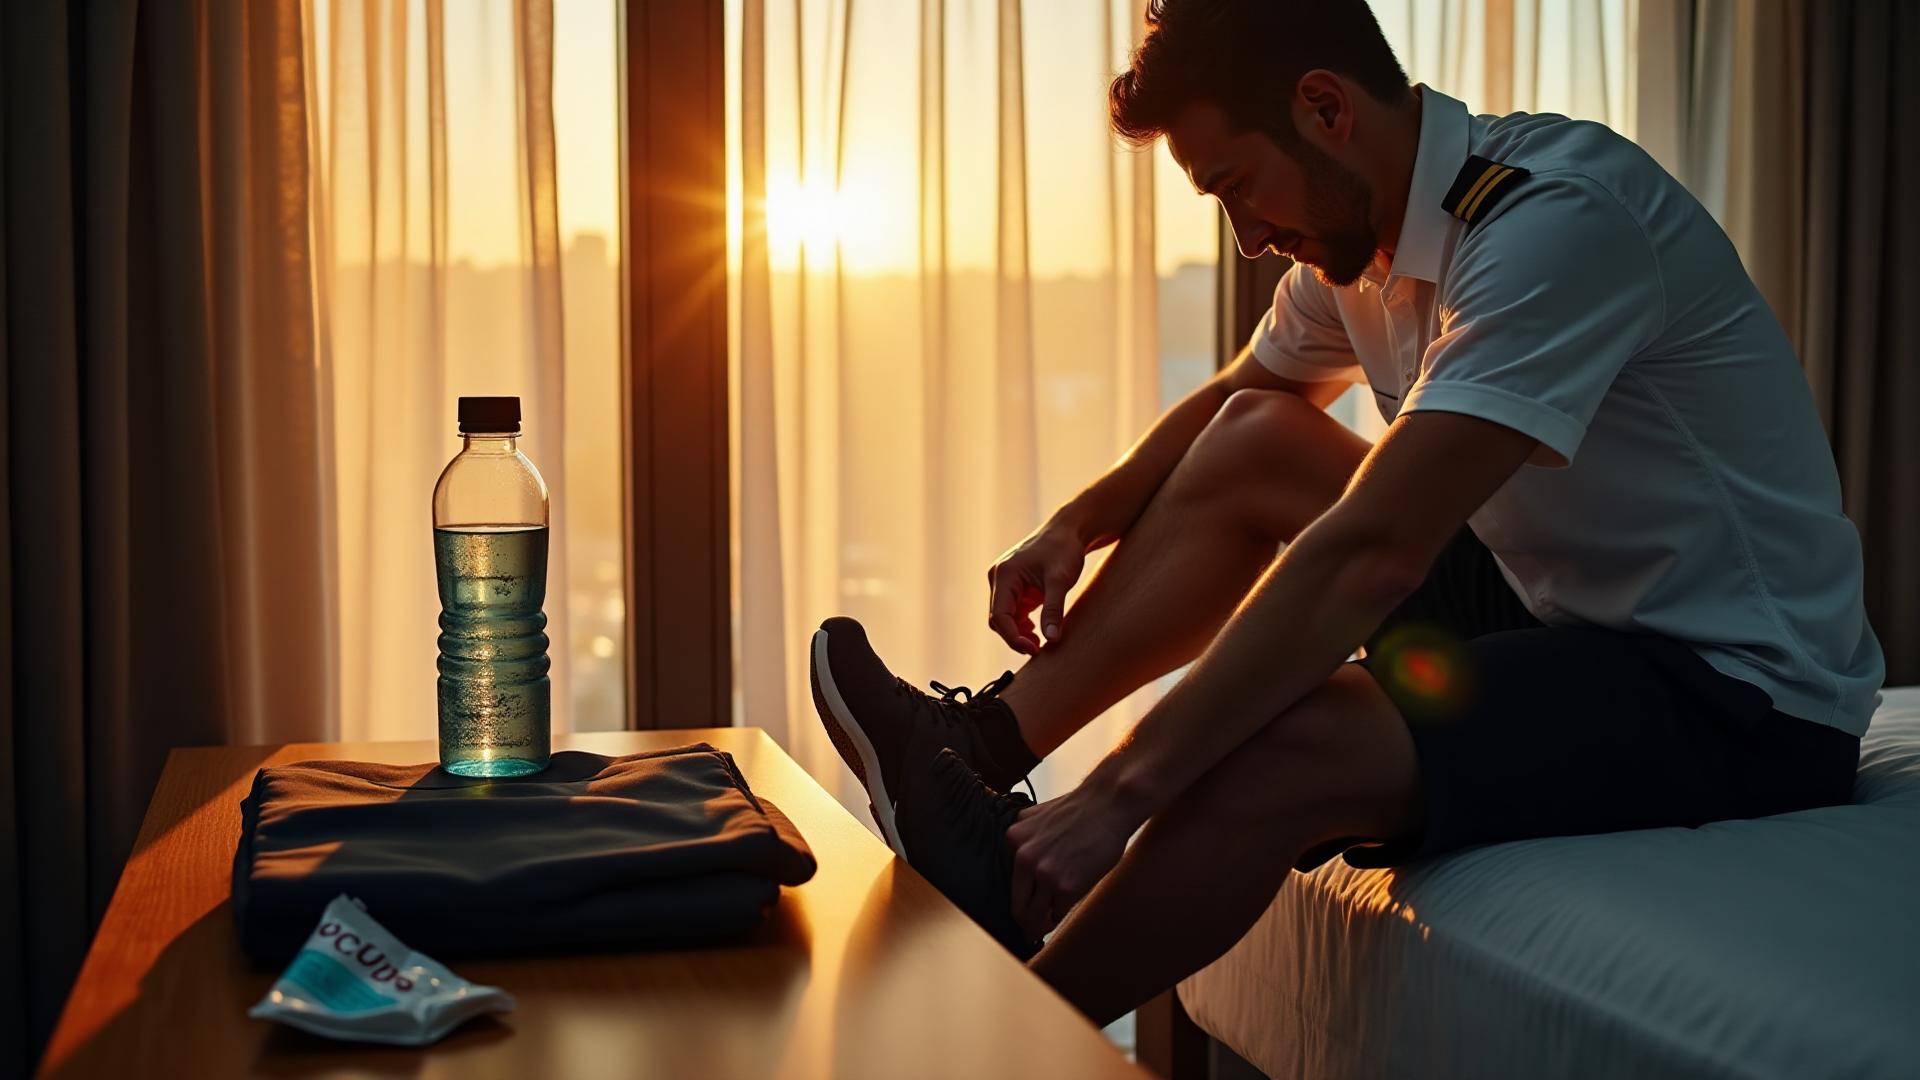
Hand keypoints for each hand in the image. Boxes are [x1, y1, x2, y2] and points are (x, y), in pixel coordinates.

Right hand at [986, 522, 1085, 653]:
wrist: (1069, 530)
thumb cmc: (1064, 549)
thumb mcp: (1060, 580)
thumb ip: (1054, 610)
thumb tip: (1052, 640)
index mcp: (1005, 574)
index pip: (999, 616)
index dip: (1013, 637)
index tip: (1033, 649)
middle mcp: (999, 578)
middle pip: (999, 619)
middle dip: (1015, 637)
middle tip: (1038, 650)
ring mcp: (1006, 582)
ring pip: (1005, 617)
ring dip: (1019, 632)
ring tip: (1040, 643)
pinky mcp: (1015, 586)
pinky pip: (1013, 611)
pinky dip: (1022, 624)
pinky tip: (1037, 632)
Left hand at [1004, 785, 1134, 939]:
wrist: (1109, 804)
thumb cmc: (1080, 812)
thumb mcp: (1038, 817)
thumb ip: (1025, 840)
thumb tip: (1020, 865)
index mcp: (1014, 840)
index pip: (1009, 882)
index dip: (1018, 898)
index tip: (1022, 910)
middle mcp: (1024, 858)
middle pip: (1018, 906)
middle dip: (1025, 922)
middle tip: (1030, 931)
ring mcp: (1044, 873)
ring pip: (1036, 916)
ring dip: (1040, 926)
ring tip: (1044, 929)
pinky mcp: (1066, 886)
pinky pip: (1058, 913)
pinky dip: (1060, 916)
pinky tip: (1063, 911)